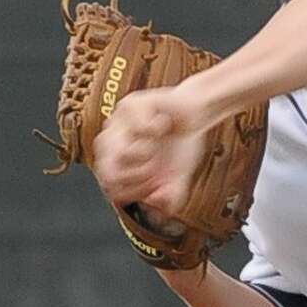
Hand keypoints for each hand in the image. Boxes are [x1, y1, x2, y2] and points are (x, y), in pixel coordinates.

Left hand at [92, 84, 213, 217]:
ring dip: (146, 153)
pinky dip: (158, 128)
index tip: (154, 188)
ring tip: (158, 142)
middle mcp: (111, 145)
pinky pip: (139, 127)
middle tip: (155, 168)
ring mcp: (117, 124)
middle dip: (139, 177)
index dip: (134, 193)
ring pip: (121, 152)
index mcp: (116, 164)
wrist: (195, 113)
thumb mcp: (178, 179)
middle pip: (110, 174)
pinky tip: (163, 124)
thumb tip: (156, 201)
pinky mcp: (129, 104)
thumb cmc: (180, 146)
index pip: (110, 188)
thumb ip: (171, 197)